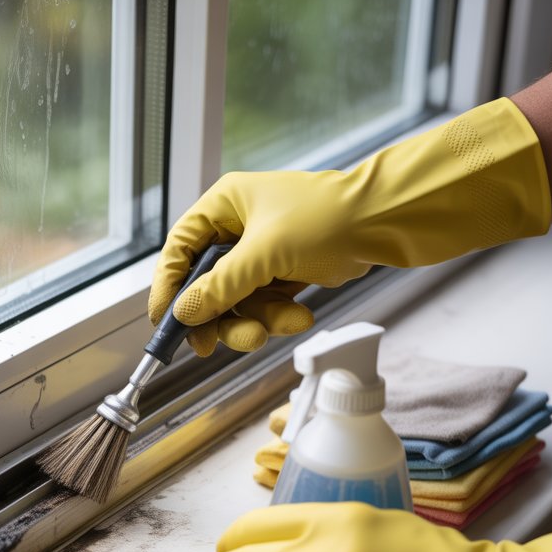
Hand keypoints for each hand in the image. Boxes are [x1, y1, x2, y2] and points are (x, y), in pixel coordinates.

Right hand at [150, 98, 549, 356]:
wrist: (386, 222)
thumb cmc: (327, 219)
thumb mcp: (265, 254)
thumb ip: (220, 286)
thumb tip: (183, 312)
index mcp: (223, 206)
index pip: (179, 250)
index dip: (168, 288)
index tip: (164, 323)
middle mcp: (237, 228)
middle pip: (205, 285)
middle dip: (219, 317)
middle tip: (222, 345)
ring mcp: (261, 252)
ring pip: (236, 303)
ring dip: (252, 323)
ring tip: (272, 330)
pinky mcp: (284, 273)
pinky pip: (264, 306)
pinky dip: (276, 318)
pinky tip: (298, 317)